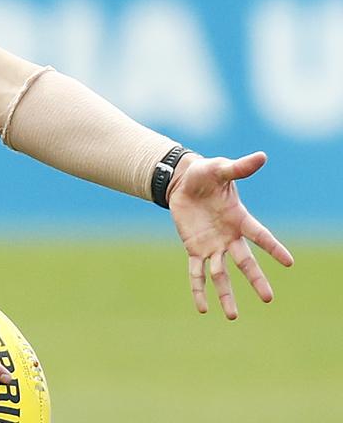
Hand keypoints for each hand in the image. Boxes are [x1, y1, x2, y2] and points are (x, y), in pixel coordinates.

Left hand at [167, 151, 294, 319]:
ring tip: (232, 317)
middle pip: (244, 262)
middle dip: (255, 279)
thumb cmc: (206, 174)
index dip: (273, 248)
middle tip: (269, 299)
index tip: (289, 262)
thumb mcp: (219, 169)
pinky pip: (196, 273)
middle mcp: (229, 236)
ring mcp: (212, 245)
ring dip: (226, 295)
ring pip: (221, 274)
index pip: (260, 235)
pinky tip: (201, 308)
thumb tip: (262, 156)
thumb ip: (238, 167)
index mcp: (240, 218)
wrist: (183, 183)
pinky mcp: (194, 249)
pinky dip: (198, 289)